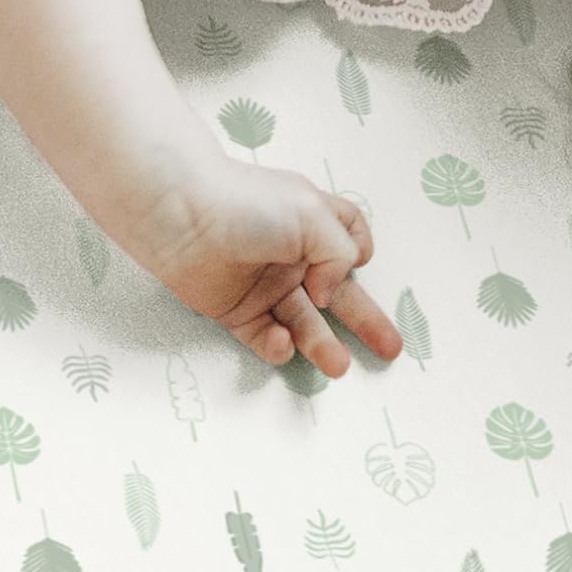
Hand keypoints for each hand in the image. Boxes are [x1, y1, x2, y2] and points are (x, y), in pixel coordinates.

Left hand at [141, 159, 404, 377]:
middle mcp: (291, 255)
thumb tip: (328, 291)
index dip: (360, 254)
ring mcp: (264, 285)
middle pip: (338, 293)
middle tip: (390, 349)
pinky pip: (264, 337)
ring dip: (323, 344)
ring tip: (339, 366)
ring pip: (304, 323)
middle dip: (366, 320)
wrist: (181, 217)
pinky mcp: (235, 311)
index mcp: (312, 222)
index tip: (359, 266)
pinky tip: (280, 341)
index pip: (349, 237)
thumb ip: (340, 253)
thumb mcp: (314, 215)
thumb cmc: (249, 205)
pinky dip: (276, 345)